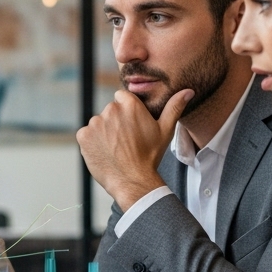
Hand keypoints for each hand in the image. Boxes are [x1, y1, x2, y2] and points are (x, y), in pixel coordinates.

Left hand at [76, 89, 191, 209]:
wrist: (133, 181)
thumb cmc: (150, 156)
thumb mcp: (165, 131)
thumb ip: (174, 107)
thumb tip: (188, 91)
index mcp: (130, 104)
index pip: (122, 97)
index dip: (127, 110)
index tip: (132, 125)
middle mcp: (110, 109)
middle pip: (110, 110)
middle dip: (116, 121)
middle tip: (126, 140)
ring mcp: (95, 122)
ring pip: (98, 123)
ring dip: (104, 132)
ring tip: (116, 148)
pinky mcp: (83, 135)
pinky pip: (87, 134)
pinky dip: (92, 142)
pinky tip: (105, 152)